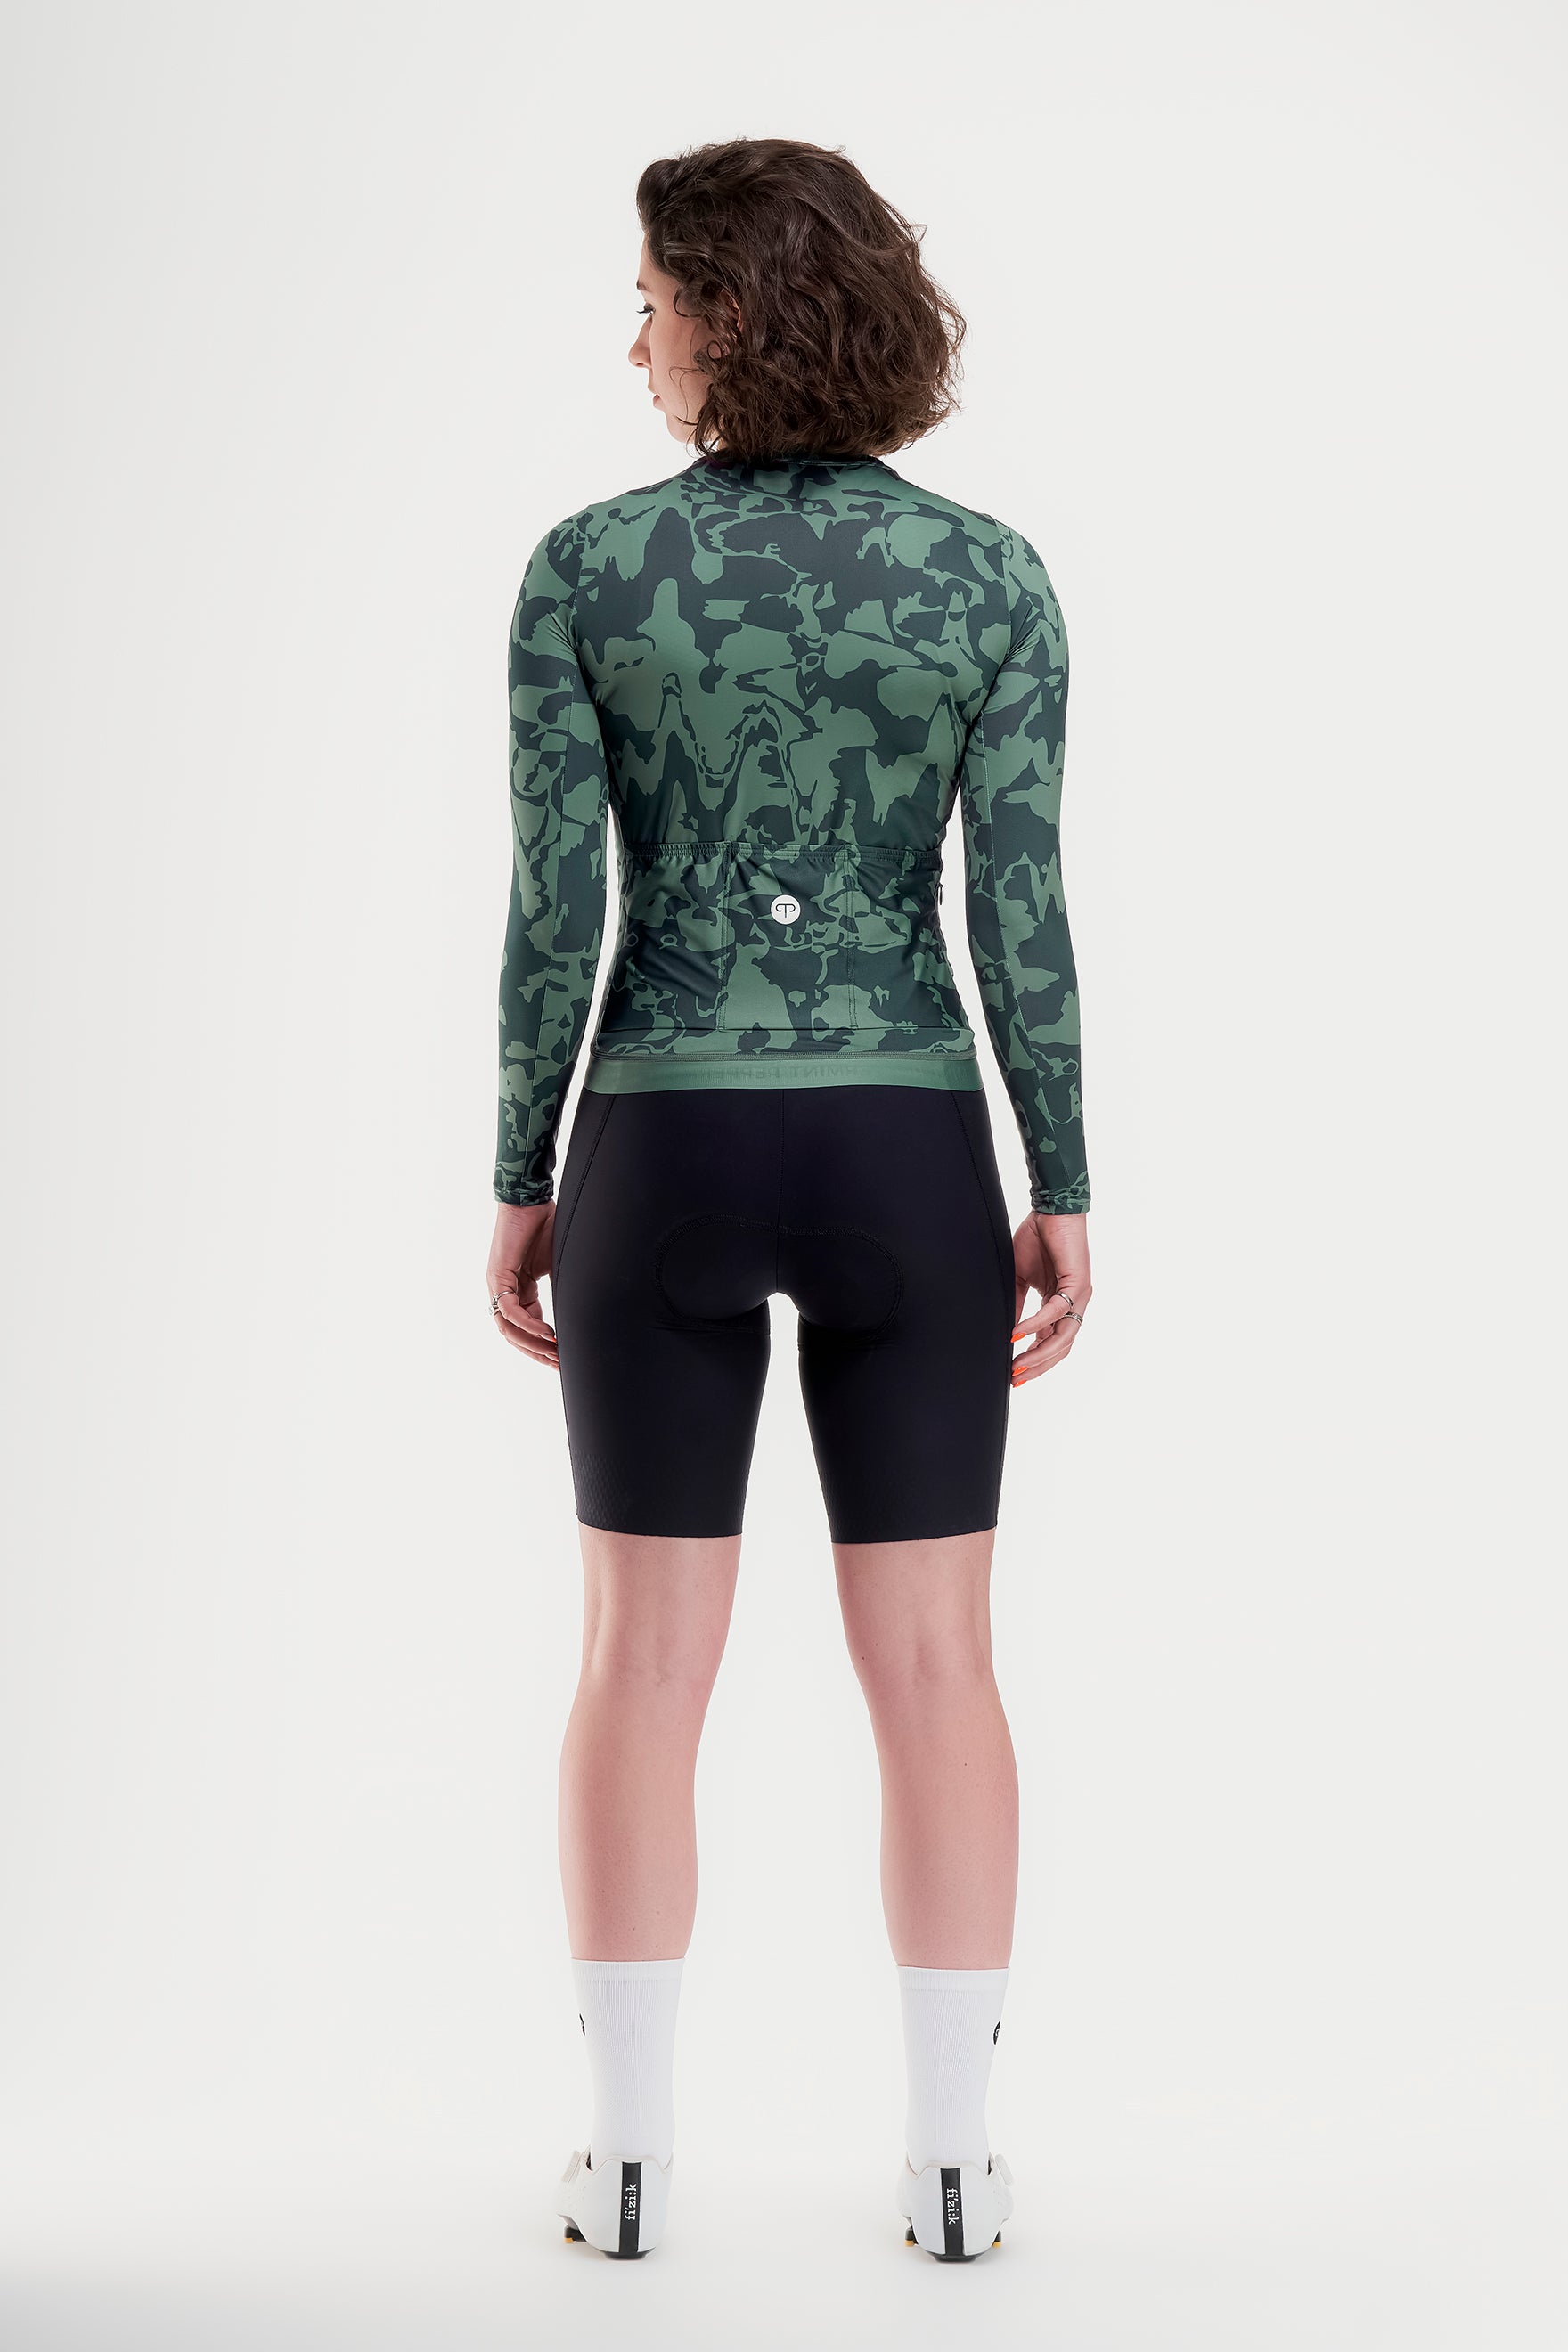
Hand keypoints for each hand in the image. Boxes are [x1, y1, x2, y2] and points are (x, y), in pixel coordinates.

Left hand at [487, 1201, 557, 1367]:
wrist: (532, 1200)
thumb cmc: (545, 1226)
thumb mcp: (558, 1265)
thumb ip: (563, 1289)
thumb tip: (582, 1309)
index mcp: (519, 1289)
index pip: (527, 1327)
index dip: (543, 1345)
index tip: (562, 1358)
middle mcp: (504, 1290)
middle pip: (515, 1334)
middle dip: (537, 1352)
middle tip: (559, 1366)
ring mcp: (498, 1285)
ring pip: (509, 1327)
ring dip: (532, 1344)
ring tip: (554, 1354)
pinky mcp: (497, 1276)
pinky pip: (511, 1310)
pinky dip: (528, 1324)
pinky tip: (547, 1333)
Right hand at [1011, 1212, 1090, 1389]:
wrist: (1051, 1209)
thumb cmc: (1038, 1238)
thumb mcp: (1020, 1277)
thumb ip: (1016, 1304)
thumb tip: (1006, 1330)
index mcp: (1060, 1304)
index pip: (1051, 1341)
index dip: (1034, 1360)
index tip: (1013, 1374)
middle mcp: (1073, 1304)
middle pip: (1060, 1347)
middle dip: (1038, 1366)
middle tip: (1015, 1378)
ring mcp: (1078, 1296)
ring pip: (1063, 1337)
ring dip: (1039, 1354)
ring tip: (1017, 1364)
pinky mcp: (1077, 1283)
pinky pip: (1056, 1311)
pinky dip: (1036, 1324)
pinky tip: (1018, 1332)